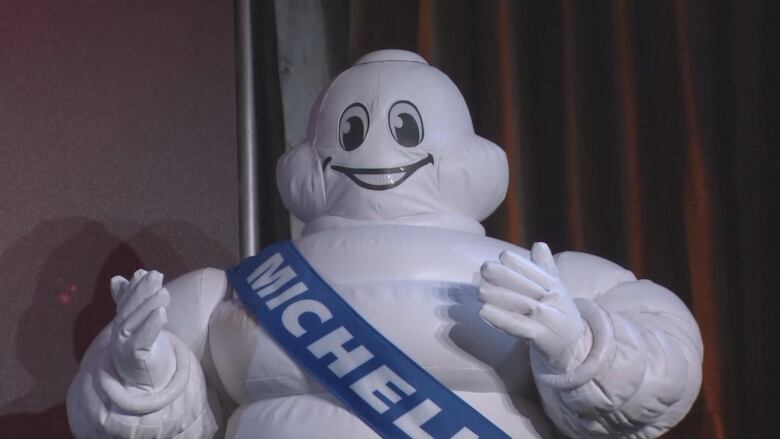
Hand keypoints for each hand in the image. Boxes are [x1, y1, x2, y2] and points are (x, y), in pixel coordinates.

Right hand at [110, 269, 175, 390]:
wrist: (147, 382)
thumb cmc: (144, 348)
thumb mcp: (139, 323)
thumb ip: (129, 301)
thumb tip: (117, 278)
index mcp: (122, 323)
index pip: (127, 302)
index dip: (135, 287)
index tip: (143, 273)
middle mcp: (120, 333)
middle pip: (130, 310)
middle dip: (143, 291)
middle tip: (156, 275)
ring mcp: (124, 347)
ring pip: (136, 323)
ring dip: (149, 305)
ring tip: (164, 292)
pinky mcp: (134, 359)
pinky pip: (142, 341)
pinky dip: (152, 326)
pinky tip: (162, 313)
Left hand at [478, 242, 585, 371]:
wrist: (574, 353)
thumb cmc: (556, 317)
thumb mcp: (554, 292)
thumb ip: (545, 269)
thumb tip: (538, 244)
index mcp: (557, 289)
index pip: (539, 273)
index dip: (521, 264)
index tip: (502, 255)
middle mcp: (557, 303)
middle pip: (530, 288)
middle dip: (507, 277)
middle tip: (485, 268)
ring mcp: (553, 322)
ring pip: (526, 307)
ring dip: (501, 298)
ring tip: (480, 291)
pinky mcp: (546, 341)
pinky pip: (523, 329)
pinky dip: (503, 320)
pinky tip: (484, 312)